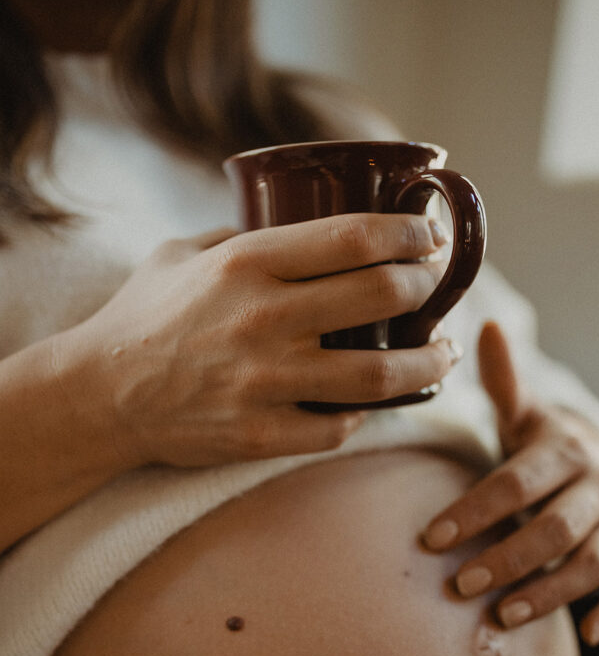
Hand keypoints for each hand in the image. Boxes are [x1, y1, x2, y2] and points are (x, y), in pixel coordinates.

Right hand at [71, 215, 455, 468]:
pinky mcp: (260, 435)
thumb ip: (246, 236)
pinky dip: (364, 416)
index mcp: (246, 263)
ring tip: (441, 352)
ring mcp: (264, 382)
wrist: (101, 394)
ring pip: (379, 374)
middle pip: (383, 296)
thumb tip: (306, 221)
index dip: (409, 235)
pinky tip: (372, 404)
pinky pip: (338, 428)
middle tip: (435, 289)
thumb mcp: (185, 253)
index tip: (429, 238)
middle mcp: (263, 319)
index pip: (355, 238)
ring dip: (427, 363)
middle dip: (427, 288)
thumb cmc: (145, 317)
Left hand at [421, 322, 598, 645]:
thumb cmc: (542, 445)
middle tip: (459, 584)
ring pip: (591, 562)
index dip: (475, 511)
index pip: (515, 482)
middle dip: (508, 557)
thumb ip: (502, 381)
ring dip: (550, 592)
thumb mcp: (523, 413)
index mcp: (563, 450)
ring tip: (503, 615)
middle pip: (555, 527)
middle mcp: (596, 486)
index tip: (431, 538)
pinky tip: (588, 635)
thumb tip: (487, 325)